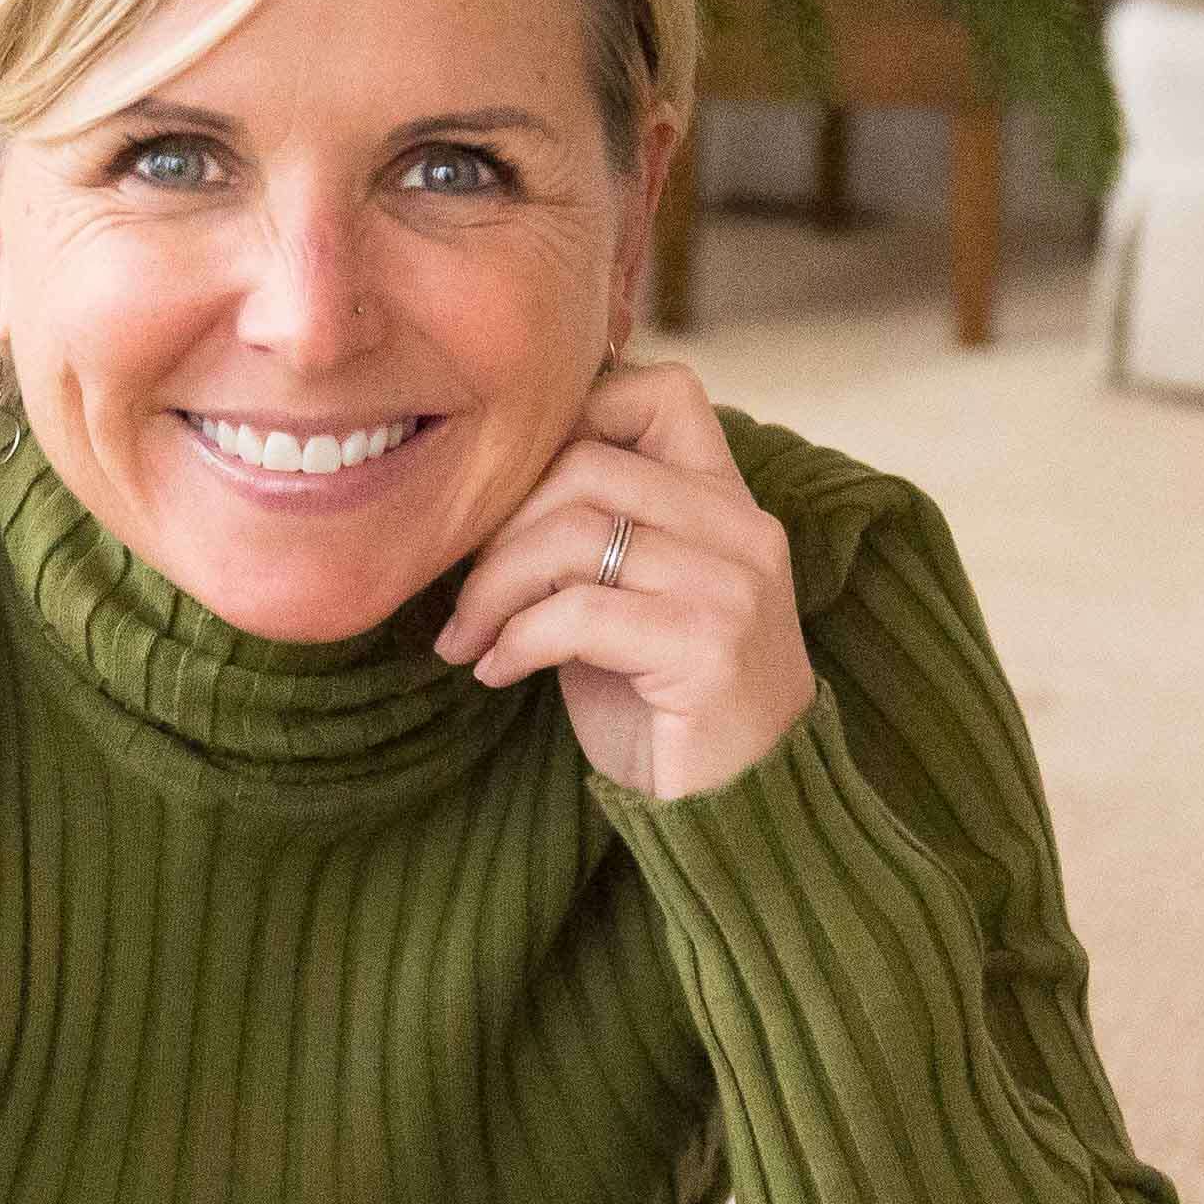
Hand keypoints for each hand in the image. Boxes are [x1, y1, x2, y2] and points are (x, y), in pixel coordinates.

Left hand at [430, 356, 812, 801]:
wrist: (736, 811)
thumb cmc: (665, 707)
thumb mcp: (629, 599)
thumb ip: (588, 534)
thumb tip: (480, 491)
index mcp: (728, 504)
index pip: (662, 391)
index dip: (573, 419)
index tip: (515, 501)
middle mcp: (742, 531)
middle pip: (586, 464)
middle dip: (499, 527)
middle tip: (462, 594)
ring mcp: (733, 588)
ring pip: (575, 534)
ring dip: (493, 589)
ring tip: (466, 638)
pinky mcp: (710, 649)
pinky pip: (578, 613)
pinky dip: (516, 639)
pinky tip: (498, 672)